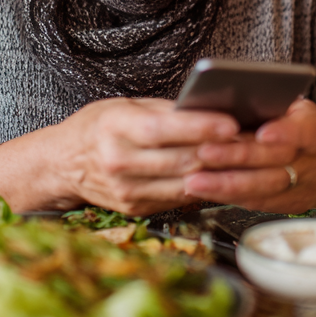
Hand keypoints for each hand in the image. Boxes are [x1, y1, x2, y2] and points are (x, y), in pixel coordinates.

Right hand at [0, 97, 237, 215]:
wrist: (62, 165)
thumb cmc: (97, 127)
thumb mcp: (125, 107)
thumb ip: (165, 111)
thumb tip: (210, 107)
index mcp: (114, 129)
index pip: (163, 130)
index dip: (200, 127)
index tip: (232, 122)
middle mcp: (118, 163)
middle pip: (181, 160)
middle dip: (221, 151)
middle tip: (254, 139)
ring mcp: (127, 191)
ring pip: (186, 182)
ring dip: (220, 171)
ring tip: (246, 157)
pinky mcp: (135, 209)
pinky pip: (179, 197)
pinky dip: (204, 185)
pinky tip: (223, 174)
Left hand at [182, 99, 315, 212]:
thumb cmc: (296, 128)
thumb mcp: (293, 110)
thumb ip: (271, 107)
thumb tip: (228, 99)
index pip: (306, 130)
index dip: (286, 133)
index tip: (263, 134)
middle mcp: (314, 160)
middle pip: (277, 161)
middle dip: (239, 158)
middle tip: (205, 153)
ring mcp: (303, 186)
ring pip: (264, 187)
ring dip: (226, 184)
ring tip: (195, 179)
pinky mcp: (288, 205)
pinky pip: (256, 202)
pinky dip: (228, 197)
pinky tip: (205, 190)